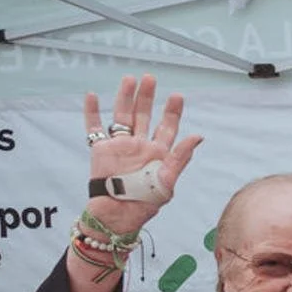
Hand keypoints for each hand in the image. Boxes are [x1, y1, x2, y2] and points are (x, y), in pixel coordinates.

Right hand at [80, 75, 202, 233]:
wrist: (118, 214)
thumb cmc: (145, 202)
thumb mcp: (168, 181)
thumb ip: (180, 157)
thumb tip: (198, 136)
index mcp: (159, 153)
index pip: (167, 127)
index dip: (172, 111)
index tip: (177, 95)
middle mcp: (140, 145)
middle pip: (144, 115)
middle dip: (147, 97)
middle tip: (150, 78)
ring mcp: (120, 146)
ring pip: (122, 115)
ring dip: (125, 97)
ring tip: (129, 79)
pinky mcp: (100, 150)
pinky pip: (94, 127)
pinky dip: (92, 112)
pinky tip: (92, 96)